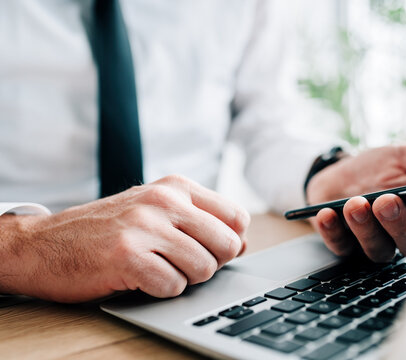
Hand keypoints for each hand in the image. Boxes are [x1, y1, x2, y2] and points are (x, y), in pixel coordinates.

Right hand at [0, 175, 249, 302]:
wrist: (46, 243)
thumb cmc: (109, 230)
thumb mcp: (157, 210)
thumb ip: (201, 221)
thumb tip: (244, 243)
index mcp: (176, 186)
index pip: (237, 217)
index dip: (231, 242)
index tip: (209, 250)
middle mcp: (164, 200)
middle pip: (228, 245)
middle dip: (211, 264)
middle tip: (181, 263)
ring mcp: (145, 226)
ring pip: (204, 269)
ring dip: (184, 278)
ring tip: (157, 268)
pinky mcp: (127, 256)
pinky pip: (173, 286)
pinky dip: (161, 291)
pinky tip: (140, 278)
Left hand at [306, 145, 405, 261]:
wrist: (339, 172)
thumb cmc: (377, 167)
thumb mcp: (403, 156)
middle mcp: (401, 232)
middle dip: (400, 225)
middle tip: (386, 202)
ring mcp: (372, 241)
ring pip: (378, 250)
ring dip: (366, 228)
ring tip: (355, 203)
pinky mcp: (344, 243)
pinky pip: (340, 246)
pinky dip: (332, 230)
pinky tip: (326, 213)